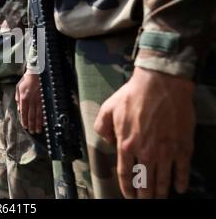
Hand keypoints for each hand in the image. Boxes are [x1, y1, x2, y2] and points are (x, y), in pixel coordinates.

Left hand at [15, 71, 42, 133]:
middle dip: (32, 124)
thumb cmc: (26, 80)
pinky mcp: (44, 99)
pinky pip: (44, 110)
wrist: (36, 73)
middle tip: (32, 132)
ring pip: (38, 114)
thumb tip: (19, 109)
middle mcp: (31, 100)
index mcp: (24, 98)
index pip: (23, 112)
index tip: (25, 127)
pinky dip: (44, 117)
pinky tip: (45, 122)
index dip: (24, 120)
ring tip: (38, 130)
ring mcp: (39, 100)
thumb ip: (17, 99)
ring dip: (38, 123)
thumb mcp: (18, 88)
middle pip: (31, 115)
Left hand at [94, 67, 195, 198]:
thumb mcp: (108, 108)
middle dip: (144, 195)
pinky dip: (180, 181)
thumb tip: (107, 141)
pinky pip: (182, 169)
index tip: (129, 195)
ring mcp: (165, 151)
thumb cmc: (133, 95)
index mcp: (126, 145)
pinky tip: (180, 189)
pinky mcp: (182, 146)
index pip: (125, 174)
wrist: (160, 84)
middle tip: (144, 200)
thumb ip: (102, 127)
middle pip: (144, 182)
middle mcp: (145, 152)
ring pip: (162, 180)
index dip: (127, 188)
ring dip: (160, 193)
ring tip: (159, 199)